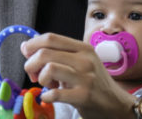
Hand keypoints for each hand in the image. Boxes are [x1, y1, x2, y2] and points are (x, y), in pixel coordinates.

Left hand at [20, 33, 135, 118]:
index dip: (32, 44)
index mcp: (83, 48)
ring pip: (49, 69)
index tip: (26, 53)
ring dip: (40, 78)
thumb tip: (25, 47)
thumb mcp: (80, 61)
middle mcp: (85, 60)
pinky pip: (55, 93)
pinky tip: (49, 97)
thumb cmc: (93, 82)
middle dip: (31, 64)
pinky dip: (46, 96)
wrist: (116, 104)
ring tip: (46, 85)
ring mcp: (85, 78)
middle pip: (45, 53)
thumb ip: (57, 53)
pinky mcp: (83, 96)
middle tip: (34, 74)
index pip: (50, 38)